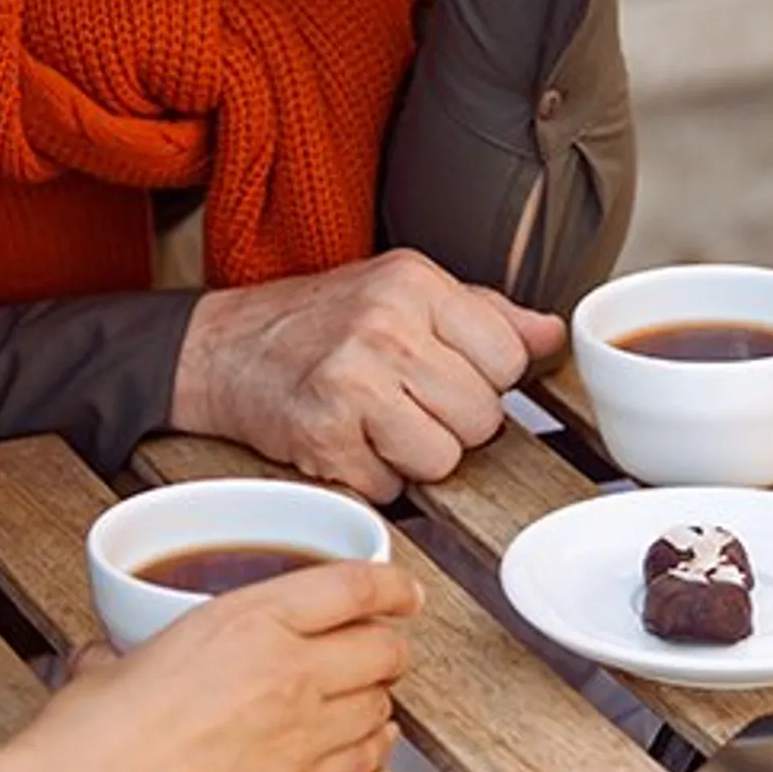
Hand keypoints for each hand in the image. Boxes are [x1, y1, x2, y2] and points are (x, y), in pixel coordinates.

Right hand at [0, 560, 416, 771]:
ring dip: (376, 699)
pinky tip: (361, 744)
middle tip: (379, 647)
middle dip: (389, 646)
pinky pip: (365, 764)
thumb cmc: (87, 739)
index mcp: (245, 621)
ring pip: (381, 707)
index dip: (392, 585)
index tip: (403, 590)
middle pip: (384, 649)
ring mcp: (301, 739)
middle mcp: (288, 673)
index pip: (354, 587)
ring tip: (360, 698)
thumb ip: (129, 647)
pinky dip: (371, 749)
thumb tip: (109, 655)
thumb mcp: (110, 661)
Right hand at [172, 249, 560, 498]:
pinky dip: (371, 480)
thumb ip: (482, 314)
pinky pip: (390, 489)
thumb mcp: (400, 290)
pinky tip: (346, 443)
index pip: (509, 358)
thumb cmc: (315, 321)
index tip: (446, 374)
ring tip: (379, 425)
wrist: (219, 349)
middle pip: (482, 417)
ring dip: (416, 458)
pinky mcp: (323, 437)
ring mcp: (352, 383)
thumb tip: (552, 336)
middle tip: (407, 403)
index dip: (484, 379)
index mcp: (414, 282)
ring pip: (444, 460)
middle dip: (452, 424)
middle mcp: (385, 326)